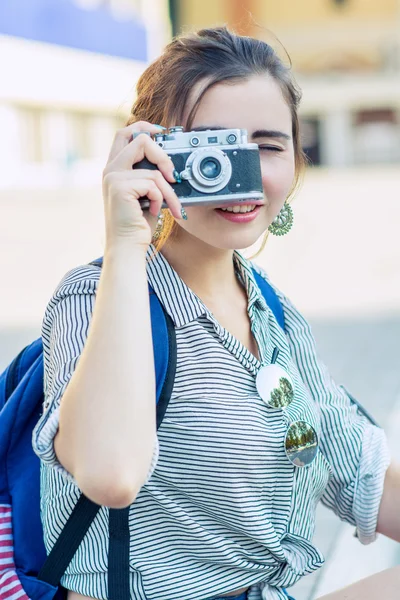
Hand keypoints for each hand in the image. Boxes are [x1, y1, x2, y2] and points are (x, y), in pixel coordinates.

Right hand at [102, 121, 181, 248]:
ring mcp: (113, 177)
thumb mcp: (146, 194)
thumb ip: (151, 176)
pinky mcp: (119, 187)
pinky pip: (153, 185)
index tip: (163, 132)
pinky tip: (155, 211)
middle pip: (138, 139)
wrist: (127, 246)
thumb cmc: (138, 224)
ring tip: (171, 206)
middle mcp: (111, 169)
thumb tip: (172, 166)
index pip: (125, 133)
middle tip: (173, 174)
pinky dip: (161, 199)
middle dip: (162, 153)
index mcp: (115, 168)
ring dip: (169, 191)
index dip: (144, 127)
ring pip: (154, 171)